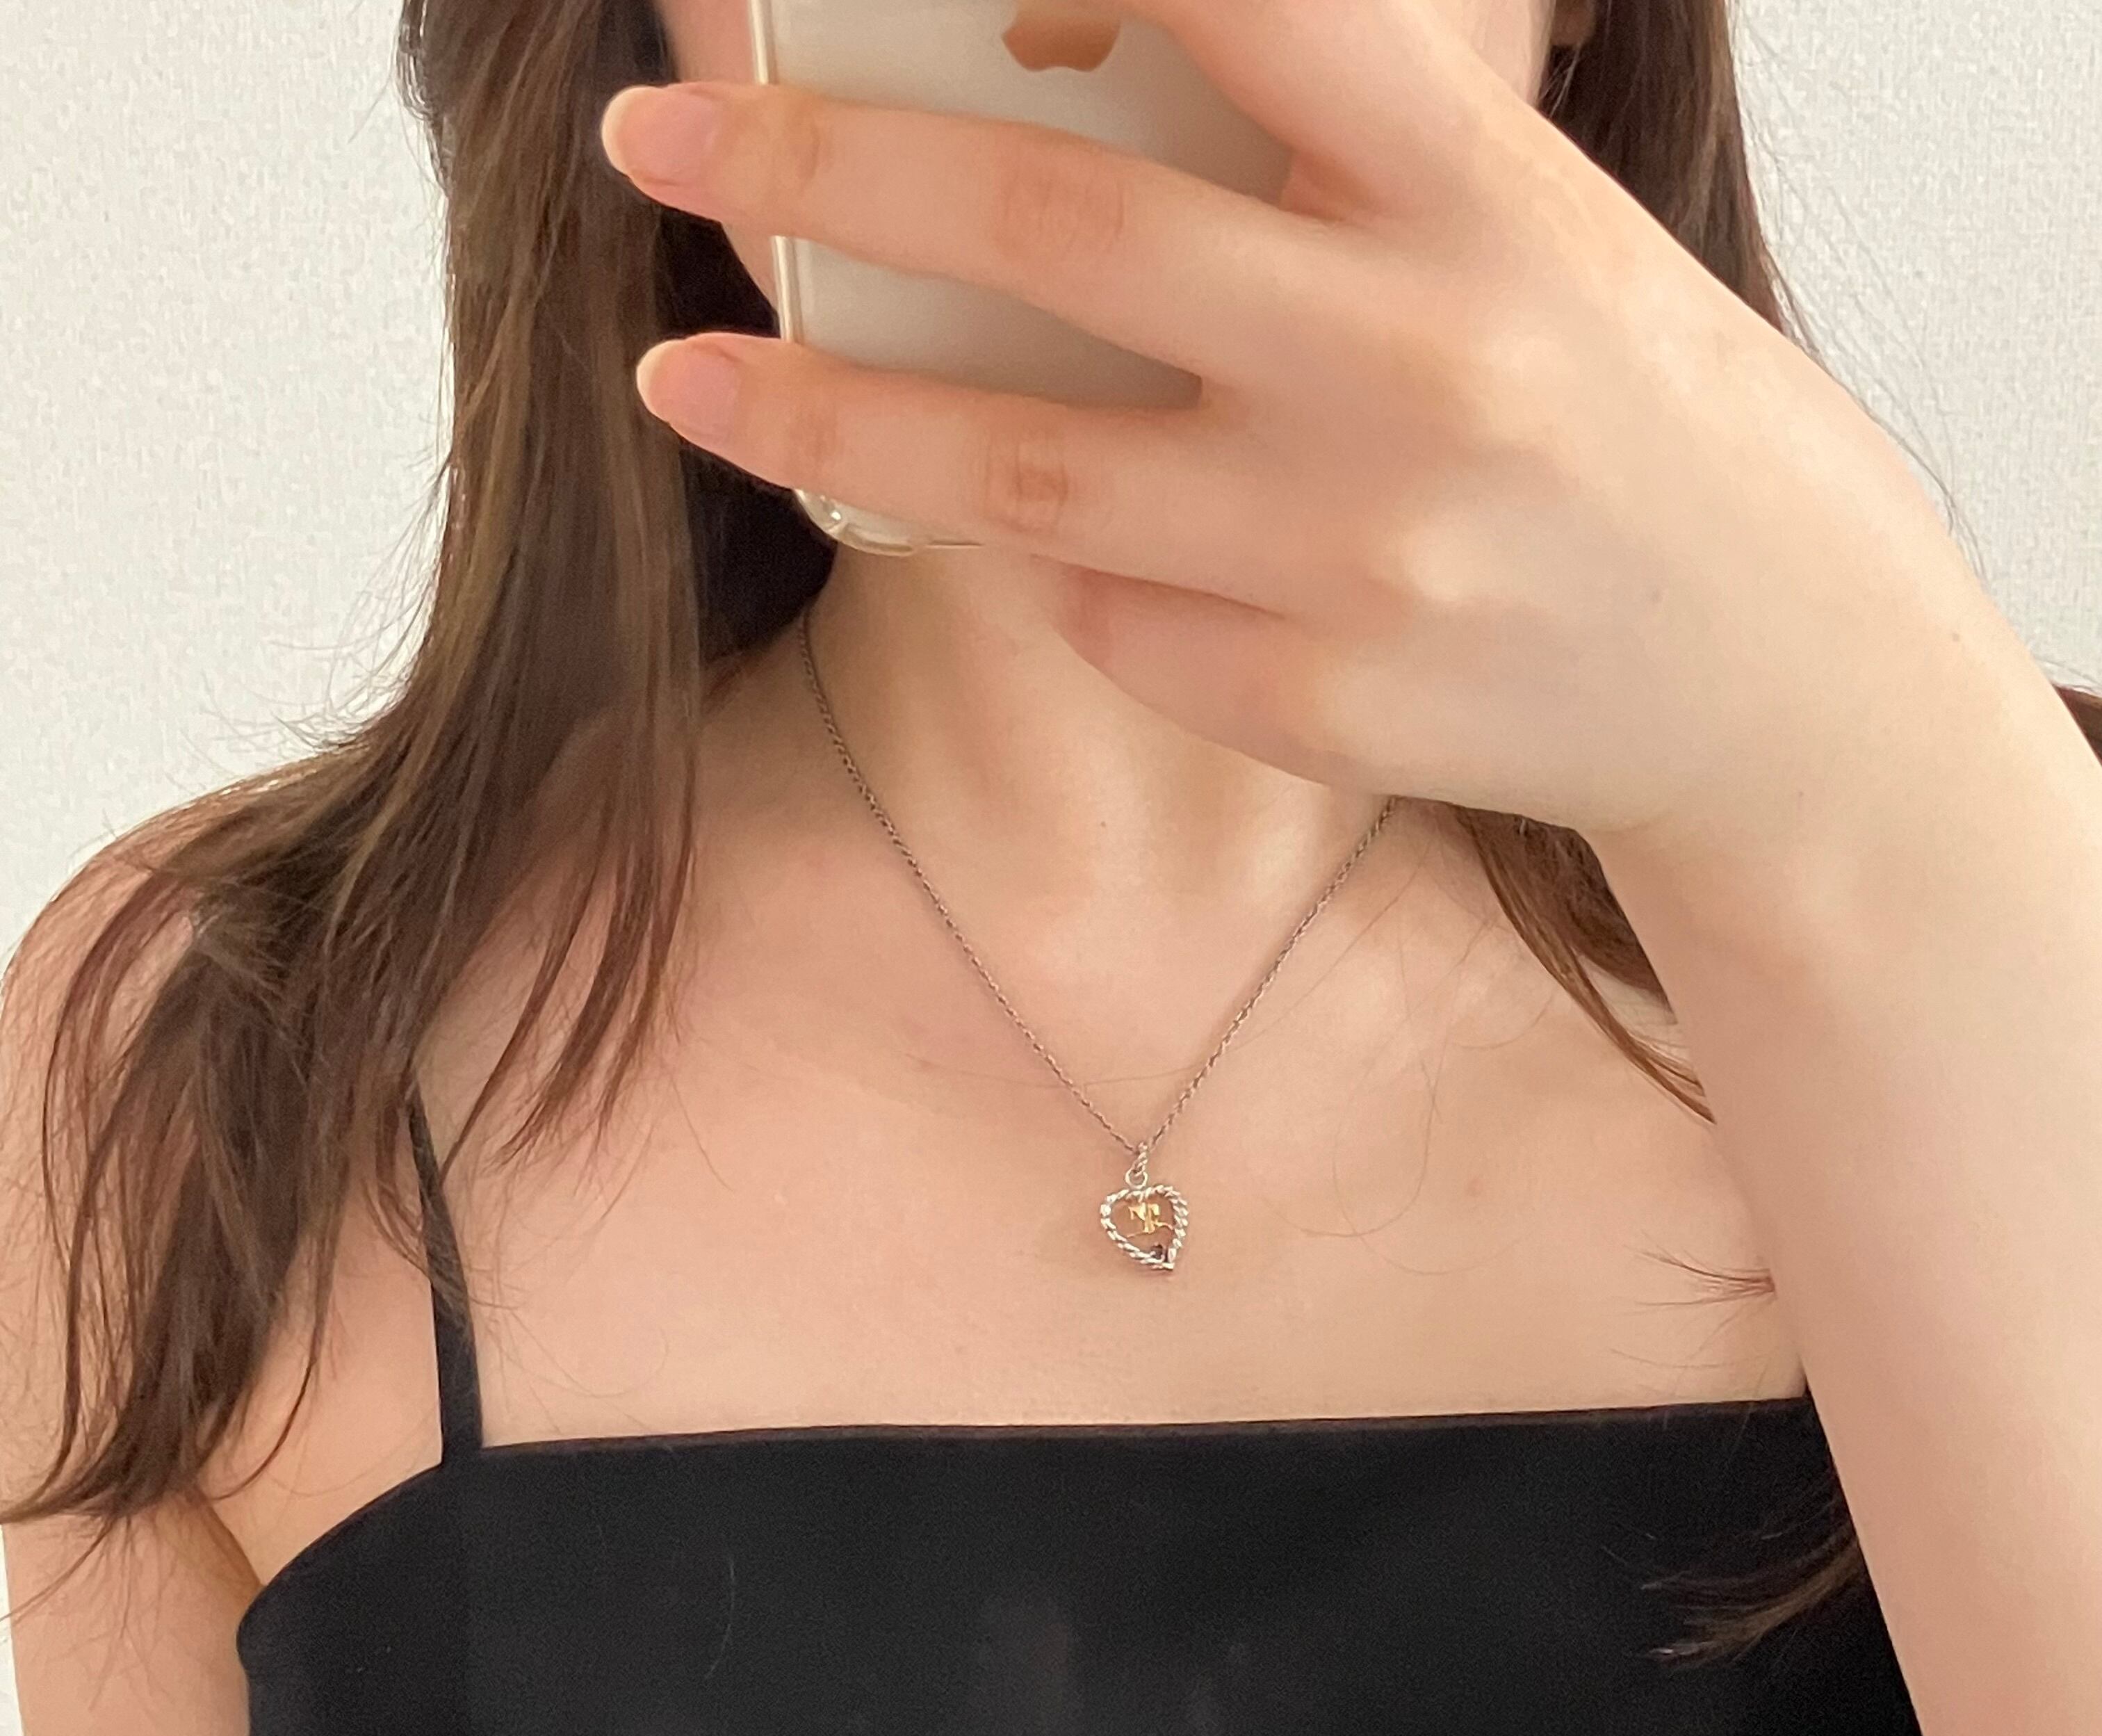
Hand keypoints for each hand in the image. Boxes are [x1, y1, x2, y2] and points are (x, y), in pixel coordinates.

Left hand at [599, 0, 2042, 888]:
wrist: (1782, 675)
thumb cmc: (1634, 424)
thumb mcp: (1532, 244)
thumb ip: (1324, 191)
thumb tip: (1037, 157)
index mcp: (1487, 196)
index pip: (1232, 0)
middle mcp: (1424, 360)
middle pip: (1055, 230)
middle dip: (821, 176)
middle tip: (654, 142)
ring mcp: (1373, 555)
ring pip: (1030, 473)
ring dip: (829, 420)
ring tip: (684, 386)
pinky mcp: (1332, 710)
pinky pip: (1123, 626)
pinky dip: (1068, 581)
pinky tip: (1078, 555)